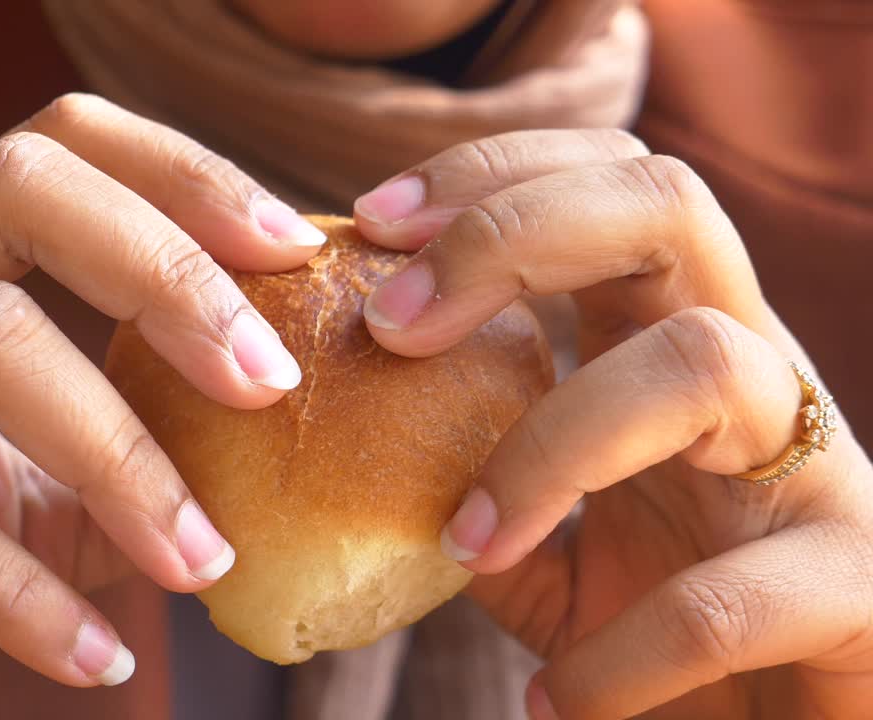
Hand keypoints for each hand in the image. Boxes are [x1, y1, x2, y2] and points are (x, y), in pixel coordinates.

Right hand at [0, 93, 323, 718]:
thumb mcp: (38, 495)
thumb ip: (137, 456)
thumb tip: (281, 457)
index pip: (60, 146)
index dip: (182, 178)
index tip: (294, 248)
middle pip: (16, 187)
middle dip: (165, 274)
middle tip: (272, 381)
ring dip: (119, 454)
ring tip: (202, 560)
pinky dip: (18, 590)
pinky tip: (96, 658)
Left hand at [354, 129, 872, 718]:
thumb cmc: (669, 619)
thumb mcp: (551, 546)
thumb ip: (470, 491)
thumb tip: (353, 466)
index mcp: (669, 341)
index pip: (604, 183)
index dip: (490, 178)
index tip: (370, 221)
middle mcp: (753, 370)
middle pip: (664, 204)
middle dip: (509, 233)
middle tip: (390, 322)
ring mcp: (816, 466)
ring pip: (702, 364)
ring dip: (548, 448)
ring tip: (464, 542)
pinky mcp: (859, 584)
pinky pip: (731, 598)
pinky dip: (622, 654)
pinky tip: (558, 699)